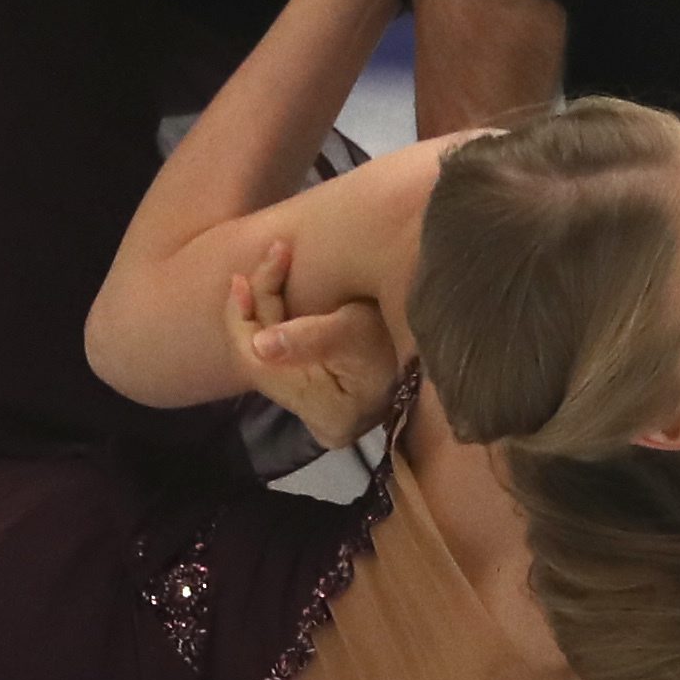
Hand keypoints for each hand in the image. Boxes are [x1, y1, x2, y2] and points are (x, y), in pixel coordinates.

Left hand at [228, 236, 400, 449]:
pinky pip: (283, 355)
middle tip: (266, 258)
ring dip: (266, 307)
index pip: (258, 367)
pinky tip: (283, 287)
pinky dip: (278, 318)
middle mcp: (317, 421)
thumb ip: (307, 337)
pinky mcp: (324, 391)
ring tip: (275, 263)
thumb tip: (258, 344)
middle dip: (255, 306)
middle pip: (258, 359)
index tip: (241, 277)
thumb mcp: (355, 329)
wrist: (438, 338)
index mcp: (324, 413)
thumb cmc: (399, 335)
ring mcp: (320, 409)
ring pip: (268, 354)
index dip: (241, 320)